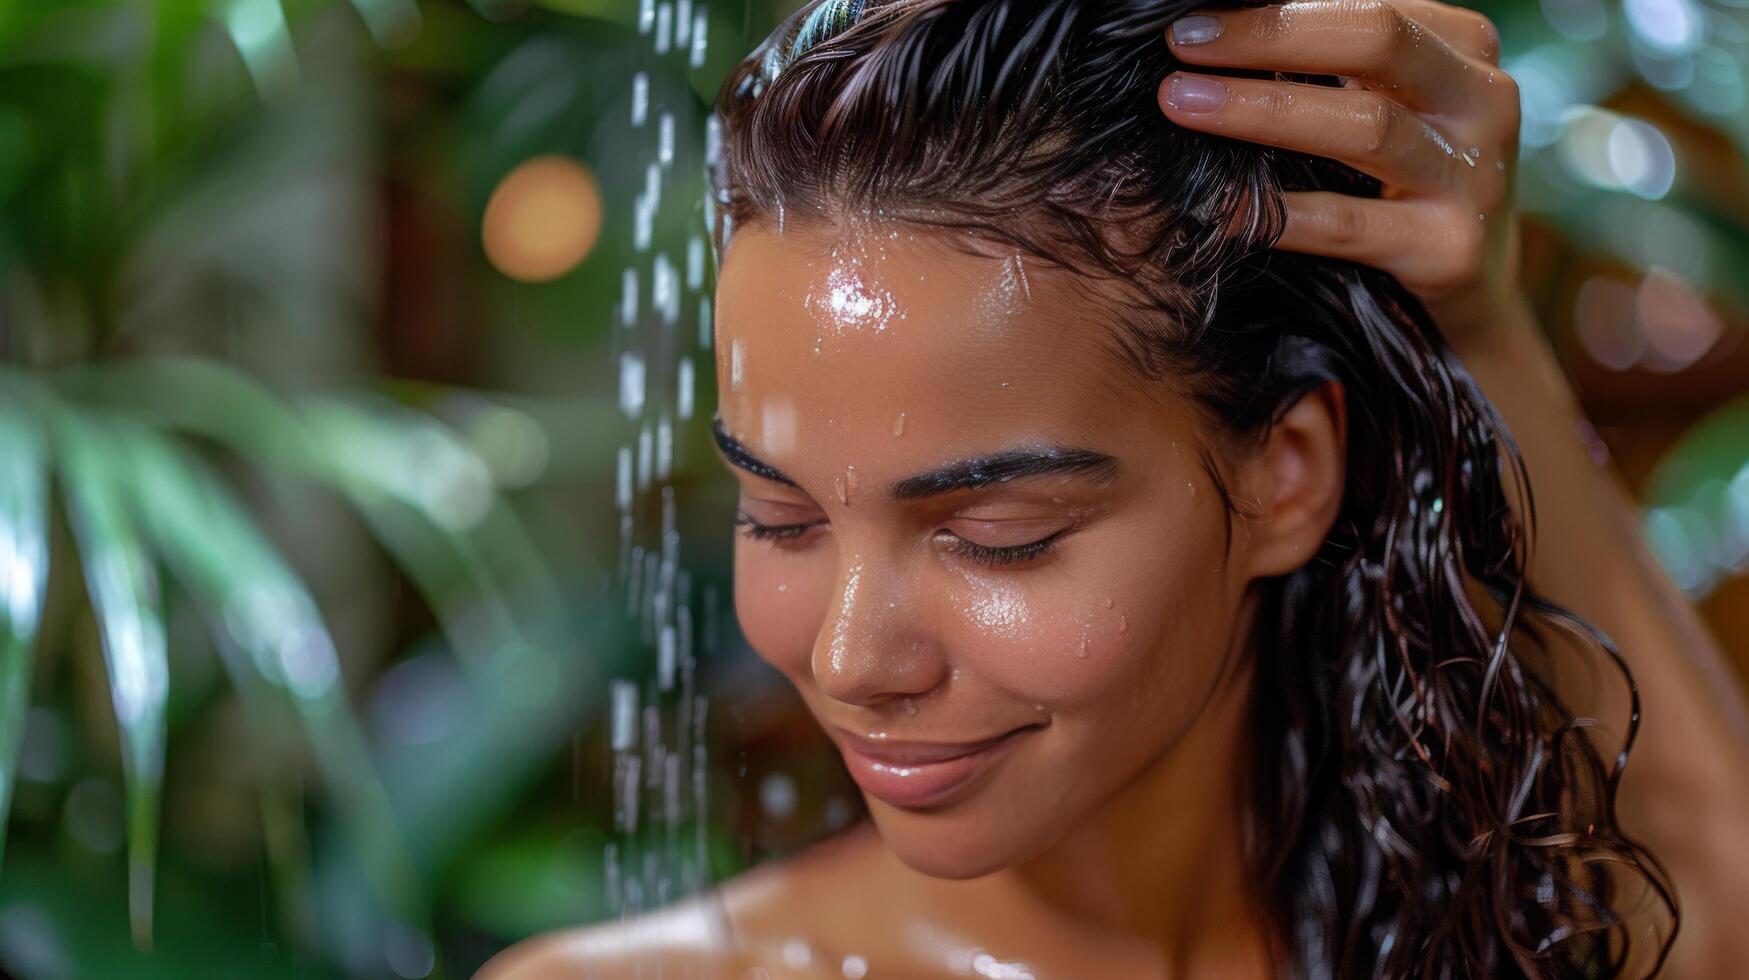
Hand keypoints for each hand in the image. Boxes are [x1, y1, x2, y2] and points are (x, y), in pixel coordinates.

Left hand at [1157, 0, 1525, 348]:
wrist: (1474, 289)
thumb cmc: (1406, 181)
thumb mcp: (1389, 106)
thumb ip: (1333, 67)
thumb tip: (1221, 30)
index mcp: (1462, 47)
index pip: (1369, 5)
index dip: (1279, 7)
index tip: (1195, 18)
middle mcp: (1482, 100)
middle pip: (1377, 40)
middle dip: (1271, 36)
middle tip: (1182, 46)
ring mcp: (1473, 176)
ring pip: (1365, 127)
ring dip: (1262, 111)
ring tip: (1183, 105)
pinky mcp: (1450, 249)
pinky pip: (1347, 224)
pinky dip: (1278, 213)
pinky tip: (1219, 206)